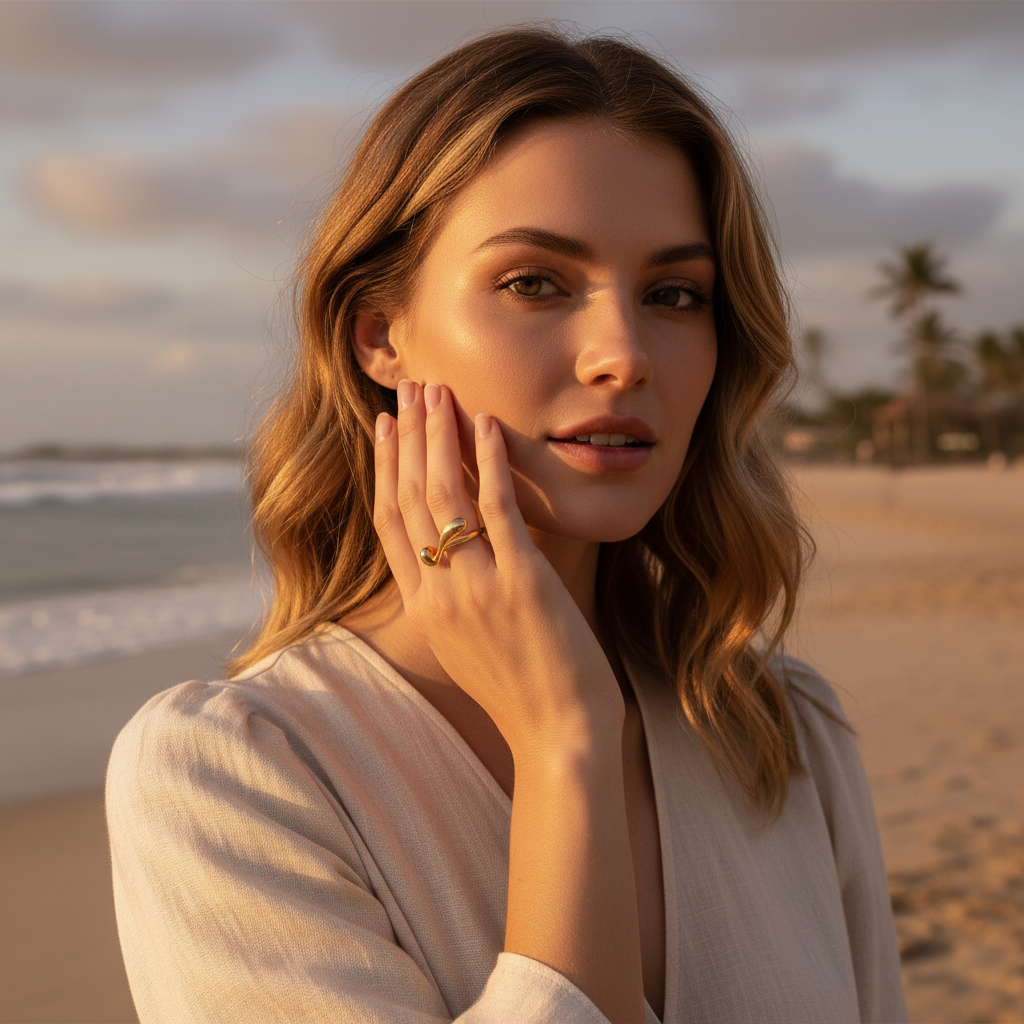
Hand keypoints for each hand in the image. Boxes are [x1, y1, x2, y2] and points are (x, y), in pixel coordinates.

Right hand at [372, 379, 623, 762]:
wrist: (559, 736)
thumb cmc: (522, 694)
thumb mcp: (467, 647)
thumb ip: (451, 601)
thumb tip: (452, 559)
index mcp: (422, 608)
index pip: (390, 523)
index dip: (385, 469)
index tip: (386, 428)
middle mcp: (438, 592)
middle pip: (409, 497)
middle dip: (408, 437)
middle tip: (409, 389)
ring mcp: (476, 586)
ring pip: (443, 494)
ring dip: (439, 435)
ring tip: (438, 392)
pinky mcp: (520, 581)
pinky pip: (497, 508)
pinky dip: (489, 461)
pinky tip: (488, 424)